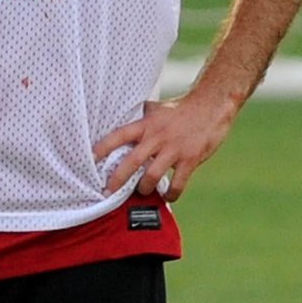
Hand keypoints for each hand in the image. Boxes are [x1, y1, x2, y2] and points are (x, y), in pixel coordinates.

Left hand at [92, 89, 238, 204]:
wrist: (212, 105)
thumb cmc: (182, 108)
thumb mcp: (158, 109)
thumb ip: (142, 116)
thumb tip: (127, 116)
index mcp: (146, 125)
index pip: (119, 135)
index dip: (102, 147)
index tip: (89, 159)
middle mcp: (157, 137)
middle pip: (132, 161)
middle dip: (117, 179)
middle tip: (107, 192)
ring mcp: (174, 149)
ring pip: (152, 175)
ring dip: (144, 188)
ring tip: (142, 192)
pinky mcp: (190, 158)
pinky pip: (178, 183)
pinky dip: (171, 194)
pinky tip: (169, 197)